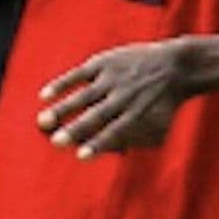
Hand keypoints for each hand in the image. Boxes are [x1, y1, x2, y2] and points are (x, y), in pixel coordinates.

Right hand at [37, 41, 186, 156]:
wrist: (175, 66)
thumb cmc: (162, 105)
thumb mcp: (157, 128)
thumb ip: (134, 143)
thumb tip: (108, 154)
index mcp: (136, 116)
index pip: (115, 133)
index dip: (98, 144)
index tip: (81, 156)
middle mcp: (123, 97)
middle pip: (97, 116)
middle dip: (76, 129)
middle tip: (55, 141)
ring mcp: (113, 79)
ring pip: (84, 96)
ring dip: (62, 108)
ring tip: (43, 121)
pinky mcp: (104, 63)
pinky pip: (79, 74)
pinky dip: (62, 83)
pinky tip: (44, 95)